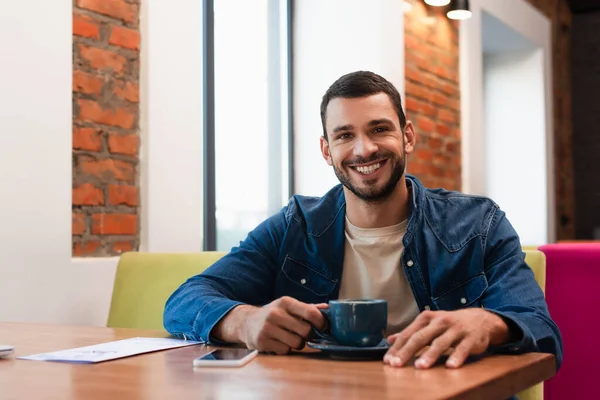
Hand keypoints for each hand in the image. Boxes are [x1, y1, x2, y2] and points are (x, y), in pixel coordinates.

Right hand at [240, 297, 326, 354]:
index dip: (321, 322)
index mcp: (285, 302)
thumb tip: (328, 308)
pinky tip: (279, 342)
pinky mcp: (262, 341)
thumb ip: (308, 308)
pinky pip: (285, 351)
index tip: (322, 327)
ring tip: (291, 338)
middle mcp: (275, 313)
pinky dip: (286, 349)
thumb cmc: (274, 315)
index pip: (310, 312)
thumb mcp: (288, 307)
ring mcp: (267, 328)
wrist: (247, 322)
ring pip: (297, 343)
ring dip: (298, 344)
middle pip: (306, 331)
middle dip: (309, 336)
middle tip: (304, 334)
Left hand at [384, 309, 510, 368]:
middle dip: (407, 351)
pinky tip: (449, 366)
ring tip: (420, 366)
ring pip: (440, 343)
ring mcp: (456, 329)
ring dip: (430, 355)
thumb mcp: (429, 324)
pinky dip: (456, 357)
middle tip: (397, 364)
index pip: (409, 333)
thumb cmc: (450, 324)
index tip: (388, 360)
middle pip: (421, 337)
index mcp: (427, 318)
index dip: (397, 347)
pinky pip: (462, 348)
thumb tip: (389, 340)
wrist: (480, 319)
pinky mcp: (470, 338)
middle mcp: (440, 321)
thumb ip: (411, 332)